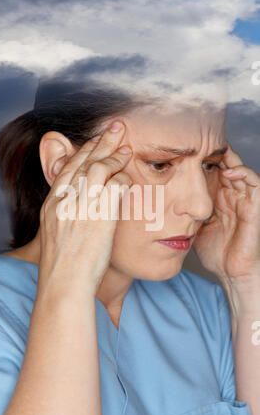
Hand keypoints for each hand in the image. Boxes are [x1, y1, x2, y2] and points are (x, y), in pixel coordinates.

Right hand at [37, 121, 132, 298]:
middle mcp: (65, 200)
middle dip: (102, 141)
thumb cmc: (63, 267)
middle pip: (85, 161)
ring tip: (127, 148)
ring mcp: (82, 206)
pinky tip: (129, 177)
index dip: (83, 151)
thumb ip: (66, 215)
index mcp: (52, 204)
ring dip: (115, 156)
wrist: (64, 284)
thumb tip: (80, 206)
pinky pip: (116, 186)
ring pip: (100, 168)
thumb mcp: (56, 235)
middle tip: (116, 126)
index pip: (68, 168)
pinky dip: (124, 178)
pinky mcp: (100, 216)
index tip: (95, 140)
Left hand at [193, 142, 259, 282]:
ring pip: (239, 169)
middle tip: (198, 140)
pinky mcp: (256, 207)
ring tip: (213, 149)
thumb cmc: (216, 254)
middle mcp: (232, 196)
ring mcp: (244, 200)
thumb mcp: (195, 228)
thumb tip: (163, 205)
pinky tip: (228, 170)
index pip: (211, 172)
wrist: (234, 274)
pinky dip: (243, 173)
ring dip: (227, 158)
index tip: (184, 149)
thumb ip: (186, 214)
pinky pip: (254, 183)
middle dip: (212, 153)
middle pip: (224, 166)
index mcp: (218, 199)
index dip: (200, 160)